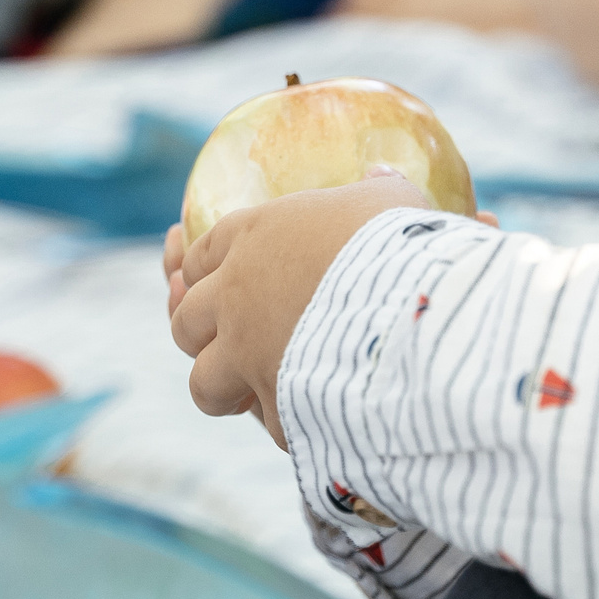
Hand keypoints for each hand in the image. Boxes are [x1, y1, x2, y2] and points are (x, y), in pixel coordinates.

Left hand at [168, 178, 440, 447]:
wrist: (412, 303)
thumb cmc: (402, 241)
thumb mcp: (391, 203)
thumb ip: (377, 191)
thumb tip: (381, 174)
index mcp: (251, 236)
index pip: (200, 258)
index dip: (201, 274)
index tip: (209, 283)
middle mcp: (234, 295)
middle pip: (185, 321)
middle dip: (198, 335)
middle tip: (223, 342)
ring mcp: (245, 352)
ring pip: (204, 383)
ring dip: (222, 390)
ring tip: (244, 395)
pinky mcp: (274, 402)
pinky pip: (269, 422)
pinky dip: (287, 424)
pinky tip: (301, 422)